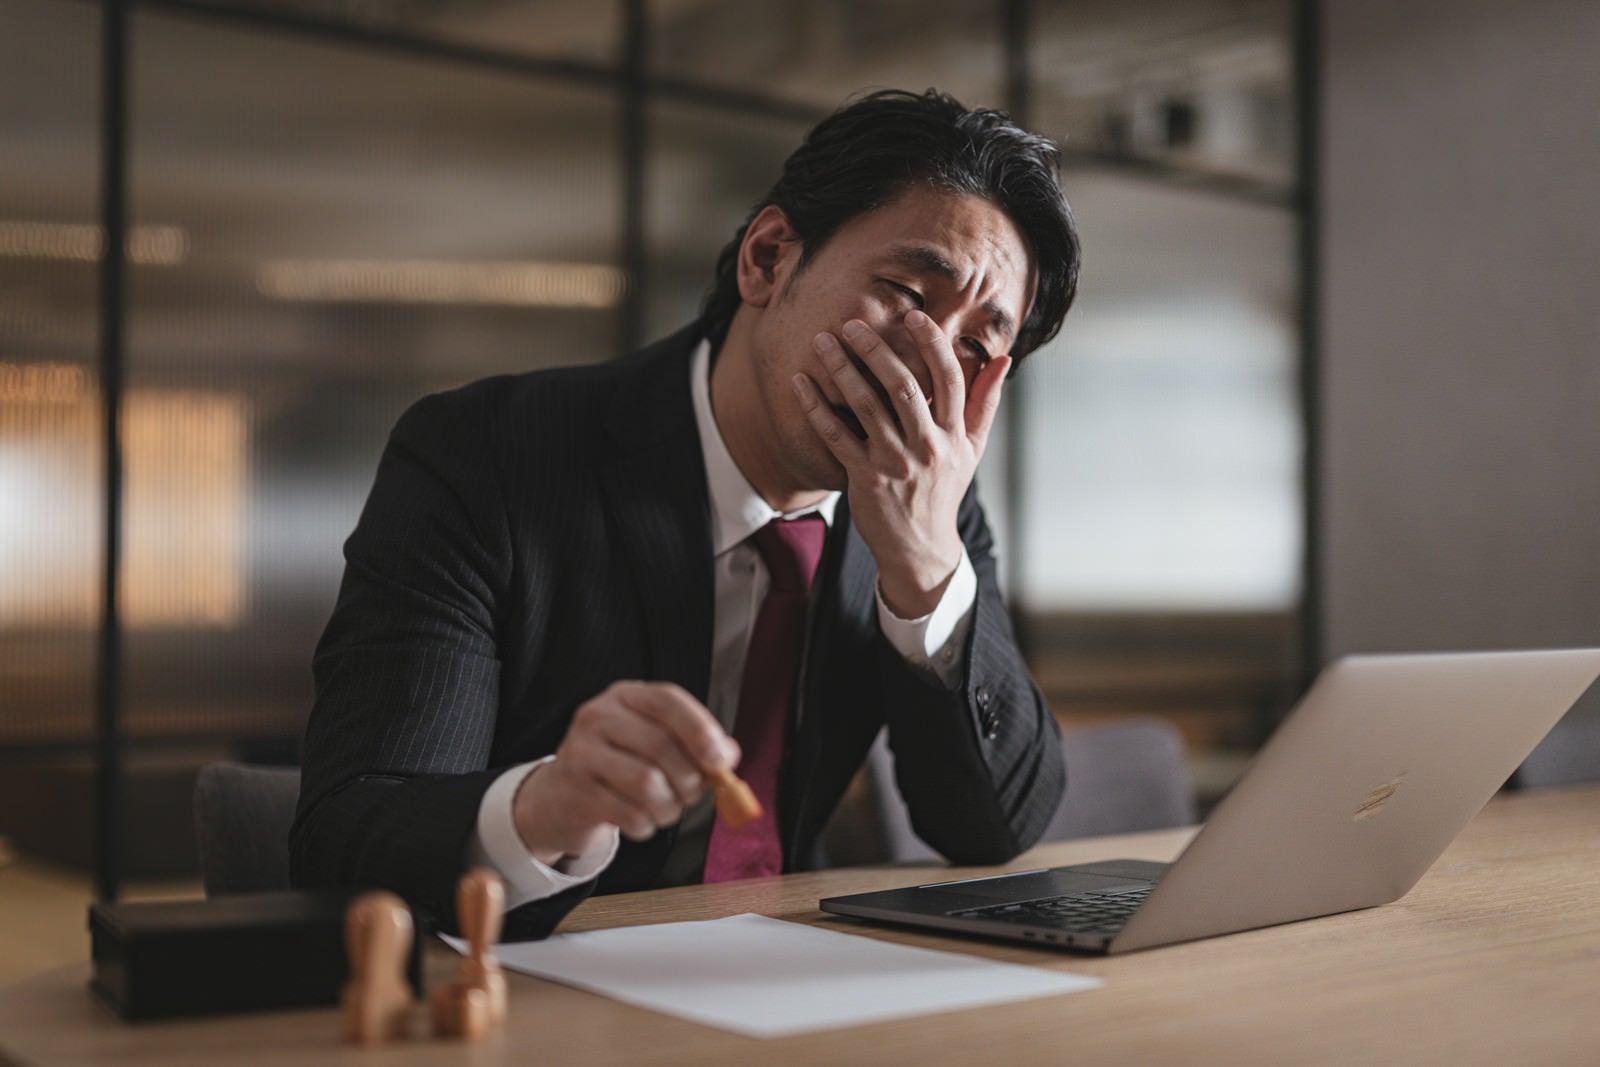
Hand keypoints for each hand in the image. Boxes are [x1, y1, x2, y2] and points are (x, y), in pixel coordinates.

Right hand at [510, 681, 738, 865]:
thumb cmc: (620, 765)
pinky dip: (647, 825)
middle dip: (689, 779)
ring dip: (670, 807)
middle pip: (661, 746)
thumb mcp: (654, 741)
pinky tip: (641, 820)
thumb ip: (695, 744)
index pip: (667, 701)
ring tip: (667, 810)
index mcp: (626, 696)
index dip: (700, 730)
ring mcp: (581, 752)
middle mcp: (598, 716)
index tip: (720, 761)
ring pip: (647, 783)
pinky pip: (629, 814)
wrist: (561, 796)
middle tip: (692, 795)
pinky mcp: (575, 792)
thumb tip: (727, 756)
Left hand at [791, 311, 1010, 617]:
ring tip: (823, 341)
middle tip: (853, 324)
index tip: (913, 316)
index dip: (933, 343)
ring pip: (866, 405)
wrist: (920, 548)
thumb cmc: (944, 490)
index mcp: (954, 434)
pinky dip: (816, 407)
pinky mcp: (865, 477)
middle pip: (903, 385)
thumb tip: (1003, 358)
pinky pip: (836, 435)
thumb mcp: (972, 448)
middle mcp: (927, 445)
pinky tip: (801, 383)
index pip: (950, 378)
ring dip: (841, 369)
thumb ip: (985, 402)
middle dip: (876, 349)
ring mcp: (895, 462)